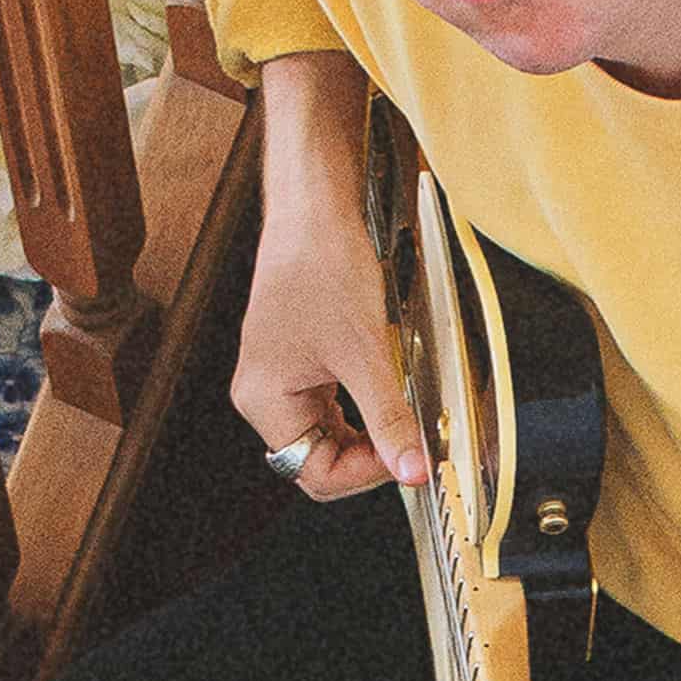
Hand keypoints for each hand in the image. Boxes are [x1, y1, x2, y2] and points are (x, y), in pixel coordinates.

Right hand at [232, 53, 428, 499]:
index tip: (411, 458)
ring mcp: (281, 375)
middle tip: (416, 439)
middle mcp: (264, 394)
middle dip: (370, 453)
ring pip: (330, 431)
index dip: (366, 474)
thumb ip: (390, 419)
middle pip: (319, 457)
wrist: (316, 206)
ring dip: (370, 429)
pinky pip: (334, 401)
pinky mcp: (301, 355)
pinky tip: (392, 387)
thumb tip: (413, 472)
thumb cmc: (324, 266)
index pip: (314, 473)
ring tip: (408, 411)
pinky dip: (365, 402)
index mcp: (264, 401)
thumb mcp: (367, 353)